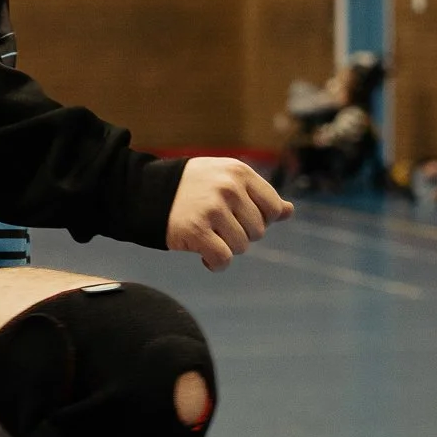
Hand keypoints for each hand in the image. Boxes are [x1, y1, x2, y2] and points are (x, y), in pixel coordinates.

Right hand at [167, 158, 294, 271]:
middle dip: (240, 234)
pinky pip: (223, 259)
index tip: (238, 217)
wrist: (147, 192)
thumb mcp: (226, 180)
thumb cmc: (192, 187)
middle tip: (217, 226)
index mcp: (239, 172)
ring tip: (208, 236)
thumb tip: (289, 211)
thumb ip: (257, 194)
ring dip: (226, 248)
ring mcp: (213, 209)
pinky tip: (204, 256)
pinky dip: (216, 264)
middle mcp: (229, 188)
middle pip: (258, 230)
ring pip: (242, 246)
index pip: (274, 207)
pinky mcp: (197, 231)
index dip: (260, 219)